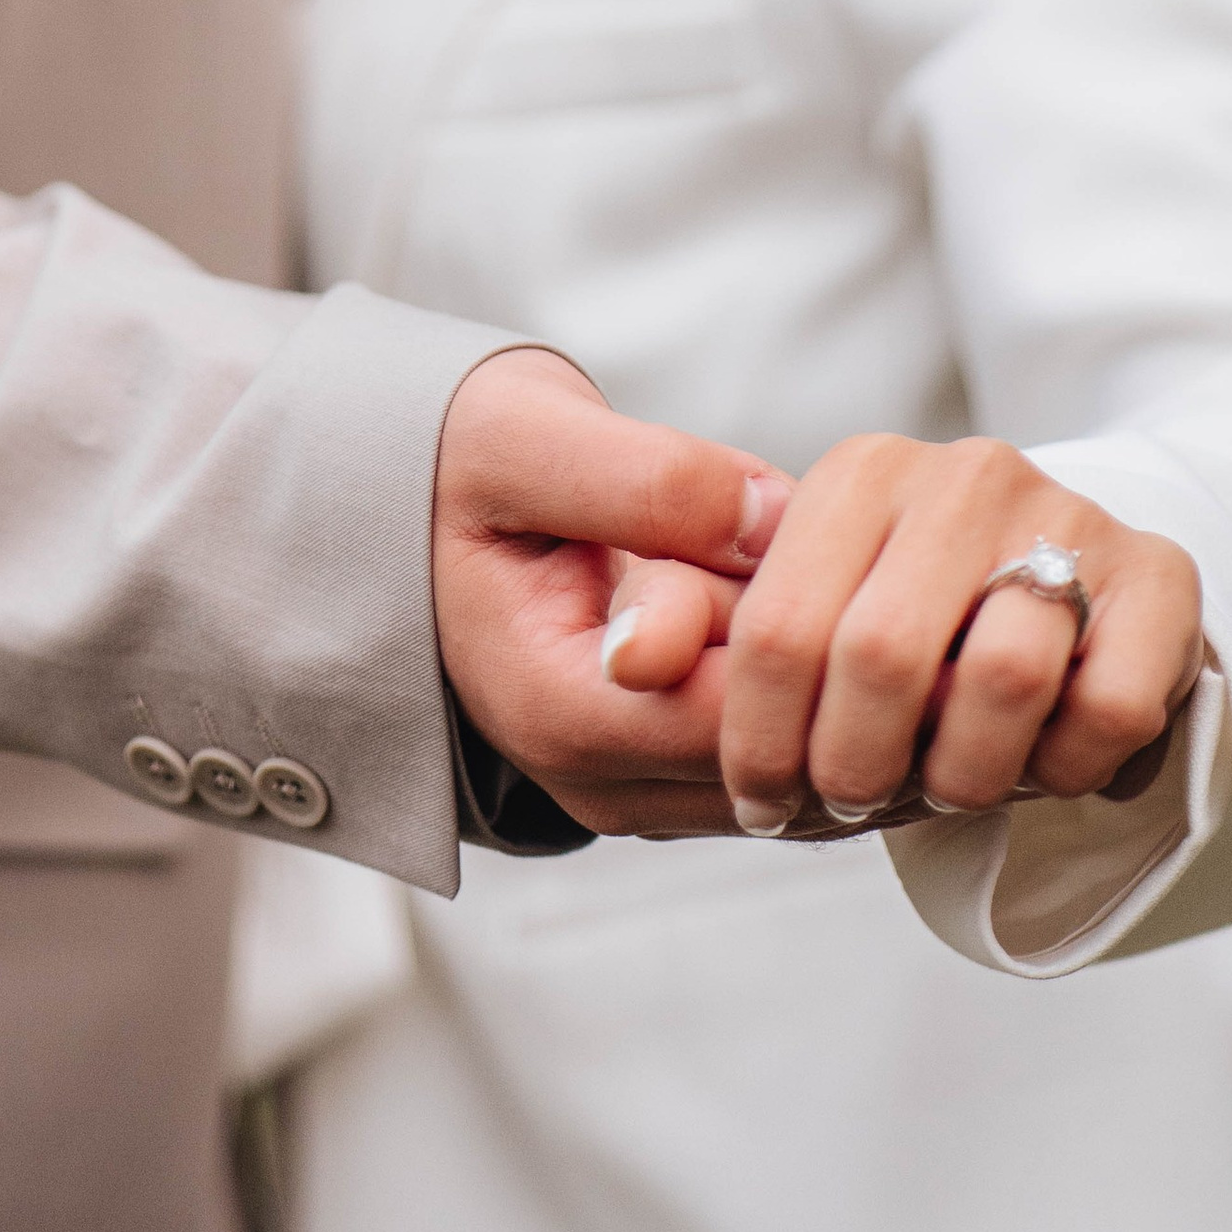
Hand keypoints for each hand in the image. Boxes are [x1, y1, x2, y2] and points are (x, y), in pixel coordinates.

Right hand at [430, 349, 788, 837]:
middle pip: (783, 741)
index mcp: (557, 712)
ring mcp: (640, 790)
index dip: (793, 621)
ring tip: (754, 561)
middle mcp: (600, 781)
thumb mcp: (528, 440)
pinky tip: (768, 592)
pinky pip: (787, 748)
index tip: (780, 528)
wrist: (423, 505)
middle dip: (805, 637)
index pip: (741, 713)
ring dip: (808, 654)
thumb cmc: (459, 466)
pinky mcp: (672, 776)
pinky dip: (804, 674)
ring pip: (798, 751)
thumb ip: (651, 484)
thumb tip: (778, 525)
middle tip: (762, 537)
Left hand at [605, 435, 1201, 828]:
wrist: (1066, 584)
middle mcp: (964, 472)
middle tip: (858, 804)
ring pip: (1003, 678)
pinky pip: (1109, 704)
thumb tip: (627, 663)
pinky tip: (1043, 762)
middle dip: (859, 768)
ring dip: (965, 773)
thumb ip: (692, 625)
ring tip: (951, 786)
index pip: (778, 630)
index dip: (761, 745)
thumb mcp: (791, 609)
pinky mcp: (1162, 574)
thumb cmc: (897, 616)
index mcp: (860, 473)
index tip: (763, 804)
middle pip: (883, 658)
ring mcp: (1070, 516)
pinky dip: (1067, 767)